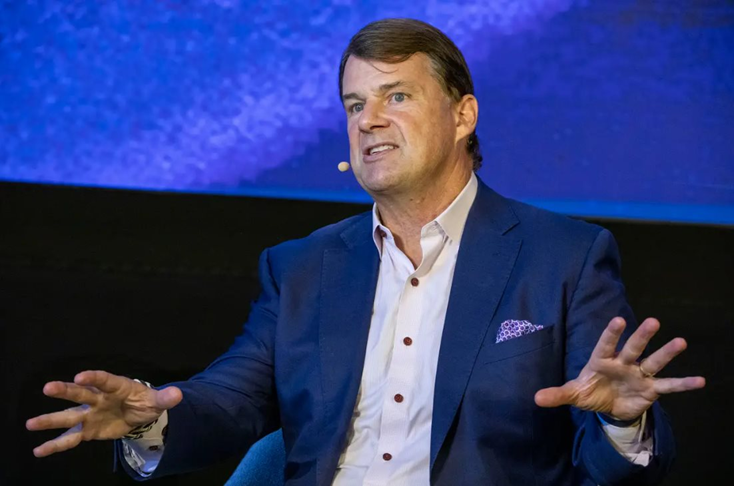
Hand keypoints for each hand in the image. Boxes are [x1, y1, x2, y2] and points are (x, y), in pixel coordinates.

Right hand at [26, 370, 181, 456]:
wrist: (139, 413)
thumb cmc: (145, 402)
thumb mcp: (157, 400)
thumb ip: (165, 398)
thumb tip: (177, 395)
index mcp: (116, 386)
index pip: (104, 380)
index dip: (93, 378)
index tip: (79, 376)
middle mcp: (98, 398)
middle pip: (81, 394)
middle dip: (66, 391)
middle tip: (48, 388)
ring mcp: (90, 414)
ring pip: (69, 416)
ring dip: (51, 419)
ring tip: (30, 423)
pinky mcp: (87, 430)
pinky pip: (70, 438)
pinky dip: (55, 444)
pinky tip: (39, 450)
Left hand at [534, 317, 704, 419]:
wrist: (608, 406)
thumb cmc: (590, 391)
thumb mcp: (574, 394)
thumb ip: (558, 394)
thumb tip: (535, 398)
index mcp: (602, 360)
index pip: (605, 344)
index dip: (611, 333)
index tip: (618, 320)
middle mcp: (623, 363)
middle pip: (633, 347)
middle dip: (641, 336)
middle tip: (653, 321)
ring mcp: (639, 374)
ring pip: (654, 361)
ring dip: (666, 352)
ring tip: (681, 342)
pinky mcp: (651, 389)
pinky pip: (669, 386)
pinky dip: (683, 384)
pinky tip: (701, 380)